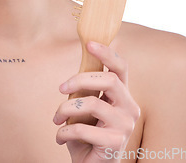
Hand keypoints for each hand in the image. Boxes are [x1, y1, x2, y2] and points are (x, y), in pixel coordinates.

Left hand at [53, 41, 139, 161]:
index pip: (121, 68)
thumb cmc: (87, 133)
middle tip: (61, 88)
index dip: (107, 53)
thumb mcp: (84, 107)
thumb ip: (85, 89)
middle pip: (109, 80)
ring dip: (65, 109)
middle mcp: (129, 108)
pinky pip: (83, 128)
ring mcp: (125, 125)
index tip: (89, 43)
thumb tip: (75, 68)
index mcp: (122, 95)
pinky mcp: (115, 142)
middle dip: (79, 79)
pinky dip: (64, 131)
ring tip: (56, 118)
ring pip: (92, 103)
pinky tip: (60, 137)